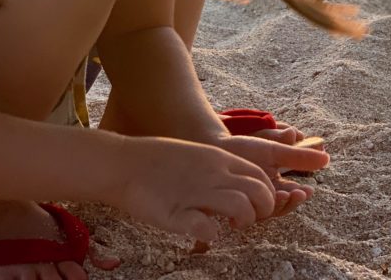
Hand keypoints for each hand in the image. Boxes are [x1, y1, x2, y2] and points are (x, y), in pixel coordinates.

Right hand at [107, 135, 277, 241]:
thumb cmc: (160, 161)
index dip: (267, 193)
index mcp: (220, 159)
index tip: (256, 204)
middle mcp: (213, 174)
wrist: (123, 162)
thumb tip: (241, 185)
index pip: (261, 176)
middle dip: (264, 209)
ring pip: (241, 206)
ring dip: (244, 220)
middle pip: (260, 191)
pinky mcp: (175, 213)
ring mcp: (196, 193)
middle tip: (248, 219)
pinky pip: (205, 227)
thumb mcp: (200, 156)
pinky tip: (206, 234)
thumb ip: (222, 168)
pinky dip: (211, 234)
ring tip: (232, 225)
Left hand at [212, 133, 329, 218]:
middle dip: (290, 203)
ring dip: (276, 206)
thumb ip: (298, 155)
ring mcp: (246, 201)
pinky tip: (257, 198)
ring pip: (265, 212)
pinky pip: (244, 214)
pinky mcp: (231, 206)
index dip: (299, 195)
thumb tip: (325, 156)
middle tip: (297, 193)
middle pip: (280, 207)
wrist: (213, 144)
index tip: (308, 190)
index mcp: (274, 184)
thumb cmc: (244, 146)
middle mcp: (262, 195)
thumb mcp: (275, 150)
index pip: (290, 195)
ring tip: (282, 194)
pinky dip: (251, 210)